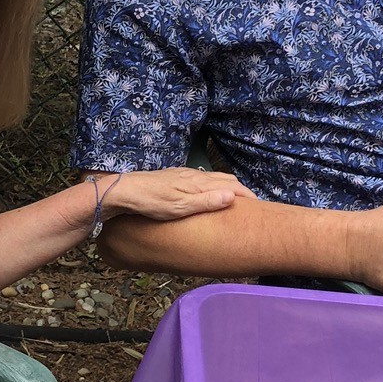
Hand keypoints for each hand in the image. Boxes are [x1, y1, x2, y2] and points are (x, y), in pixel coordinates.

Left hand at [93, 167, 254, 221]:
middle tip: (251, 203)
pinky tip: (207, 192)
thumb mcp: (180, 207)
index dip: (246, 195)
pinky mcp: (173, 177)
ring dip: (226, 186)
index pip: (230, 186)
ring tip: (234, 198)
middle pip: (224, 179)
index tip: (259, 206)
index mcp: (198, 183)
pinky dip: (212, 185)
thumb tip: (233, 196)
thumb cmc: (151, 202)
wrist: (123, 191)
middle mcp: (193, 175)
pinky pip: (200, 179)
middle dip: (240, 189)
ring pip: (212, 178)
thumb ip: (206, 201)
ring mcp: (182, 174)